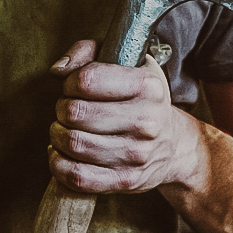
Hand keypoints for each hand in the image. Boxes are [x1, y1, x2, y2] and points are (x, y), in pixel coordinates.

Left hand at [47, 39, 199, 194]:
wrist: (175, 145)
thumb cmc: (142, 100)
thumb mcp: (126, 63)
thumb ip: (87, 52)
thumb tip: (58, 70)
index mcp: (147, 87)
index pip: (87, 79)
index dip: (70, 82)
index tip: (74, 87)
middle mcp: (146, 122)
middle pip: (75, 113)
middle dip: (62, 109)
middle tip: (68, 110)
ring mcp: (136, 155)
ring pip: (73, 144)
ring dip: (58, 135)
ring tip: (65, 130)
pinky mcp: (125, 180)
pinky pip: (77, 176)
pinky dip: (59, 164)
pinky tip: (62, 154)